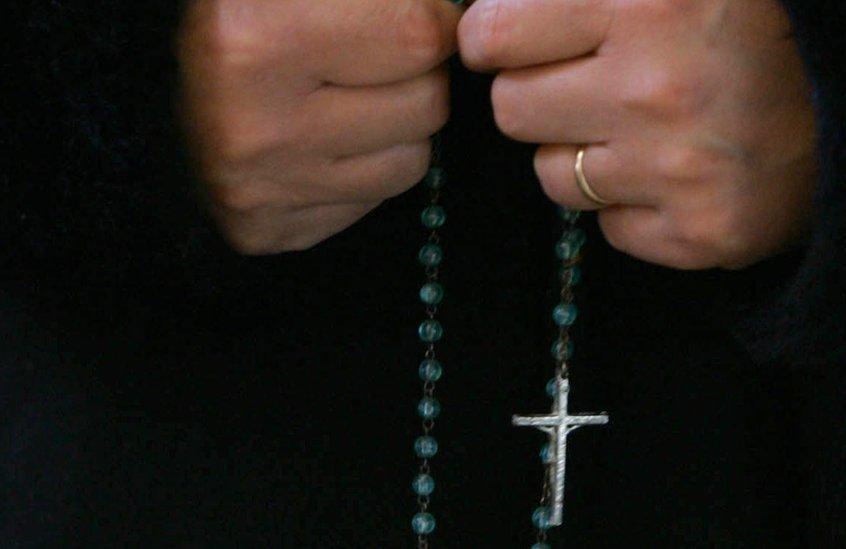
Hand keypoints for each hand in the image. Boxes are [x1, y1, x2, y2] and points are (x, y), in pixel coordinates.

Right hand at [178, 0, 461, 253]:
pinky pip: (371, 204)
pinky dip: (361, 171)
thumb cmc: (243, 21)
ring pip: (411, 163)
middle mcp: (256, 124)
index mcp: (257, 37)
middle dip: (416, 76)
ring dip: (397, 128)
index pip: (421, 35)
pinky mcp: (268, 231)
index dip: (432, 21)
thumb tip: (468, 17)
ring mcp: (261, 189)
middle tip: (370, 61)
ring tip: (344, 100)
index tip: (410, 16)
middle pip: (426, 104)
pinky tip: (320, 142)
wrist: (143, 91)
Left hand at [459, 0, 816, 268]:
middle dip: (539, 95)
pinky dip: (631, 204)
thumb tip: (484, 18)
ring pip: (554, 177)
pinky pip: (609, 228)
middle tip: (592, 80)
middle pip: (511, 112)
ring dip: (582, 153)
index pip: (490, 38)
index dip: (500, 38)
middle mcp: (655, 90)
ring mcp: (679, 171)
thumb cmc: (757, 18)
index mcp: (643, 2)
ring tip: (642, 126)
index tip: (520, 40)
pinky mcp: (701, 233)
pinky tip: (674, 170)